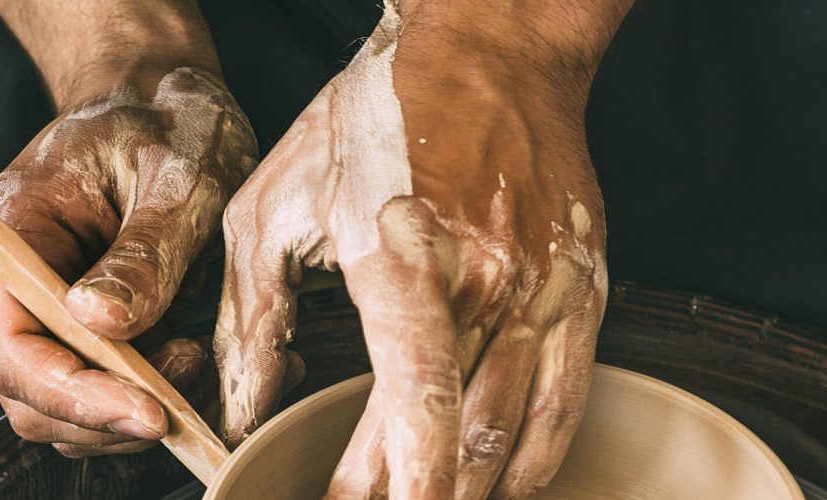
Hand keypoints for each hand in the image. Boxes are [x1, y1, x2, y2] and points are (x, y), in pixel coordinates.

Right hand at [0, 0, 257, 457]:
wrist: (170, 104)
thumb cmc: (168, 121)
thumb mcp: (176, 178)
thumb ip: (145, 251)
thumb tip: (101, 324)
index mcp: (9, 239)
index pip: (14, 350)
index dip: (77, 395)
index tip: (153, 411)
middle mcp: (13, 290)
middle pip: (37, 397)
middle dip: (116, 412)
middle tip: (198, 373)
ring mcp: (48, 316)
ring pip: (77, 410)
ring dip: (145, 410)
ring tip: (214, 362)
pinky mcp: (92, 332)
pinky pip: (115, 391)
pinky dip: (166, 396)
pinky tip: (218, 365)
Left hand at [214, 1, 630, 496]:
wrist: (490, 53)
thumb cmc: (373, 118)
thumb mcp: (276, 200)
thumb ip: (252, 315)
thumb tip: (241, 408)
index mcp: (403, 248)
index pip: (412, 387)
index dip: (393, 472)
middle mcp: (488, 275)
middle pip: (459, 428)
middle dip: (416, 496)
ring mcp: (547, 287)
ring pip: (515, 431)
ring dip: (471, 493)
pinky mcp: (584, 291)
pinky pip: (566, 401)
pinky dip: (531, 460)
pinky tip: (497, 488)